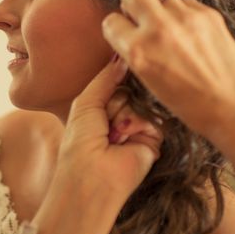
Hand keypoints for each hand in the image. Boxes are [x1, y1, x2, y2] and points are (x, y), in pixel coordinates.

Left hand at [57, 55, 161, 200]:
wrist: (92, 177)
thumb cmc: (80, 141)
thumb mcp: (86, 102)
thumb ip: (105, 77)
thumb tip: (122, 57)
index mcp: (101, 107)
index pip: (117, 80)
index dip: (115, 78)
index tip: (112, 82)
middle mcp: (121, 115)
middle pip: (131, 89)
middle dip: (116, 101)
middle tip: (105, 119)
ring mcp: (138, 126)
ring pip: (142, 101)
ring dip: (125, 114)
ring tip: (113, 133)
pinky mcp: (154, 138)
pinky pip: (154, 117)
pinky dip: (137, 124)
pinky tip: (125, 137)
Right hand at [102, 0, 234, 138]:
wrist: (233, 107)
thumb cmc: (191, 104)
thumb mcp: (148, 81)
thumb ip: (135, 51)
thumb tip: (129, 29)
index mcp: (138, 51)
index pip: (111, 21)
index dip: (117, 27)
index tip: (123, 32)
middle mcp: (158, 29)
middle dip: (132, 0)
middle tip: (140, 15)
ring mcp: (185, 18)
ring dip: (160, 6)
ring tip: (169, 27)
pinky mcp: (208, 14)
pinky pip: (185, 2)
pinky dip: (183, 13)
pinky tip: (190, 33)